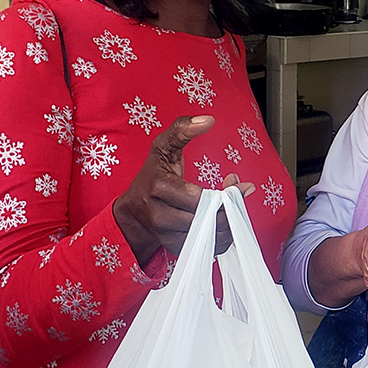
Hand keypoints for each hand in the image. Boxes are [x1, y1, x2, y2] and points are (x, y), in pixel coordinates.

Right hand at [113, 116, 254, 267]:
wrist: (133, 210)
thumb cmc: (153, 174)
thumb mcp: (162, 147)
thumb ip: (182, 130)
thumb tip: (208, 120)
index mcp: (157, 187)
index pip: (196, 197)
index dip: (221, 192)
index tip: (234, 181)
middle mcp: (158, 215)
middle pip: (205, 218)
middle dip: (226, 206)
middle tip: (234, 193)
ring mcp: (166, 235)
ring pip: (209, 235)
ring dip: (227, 222)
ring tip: (229, 206)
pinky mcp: (175, 247)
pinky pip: (208, 248)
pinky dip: (222, 236)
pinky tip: (222, 220)